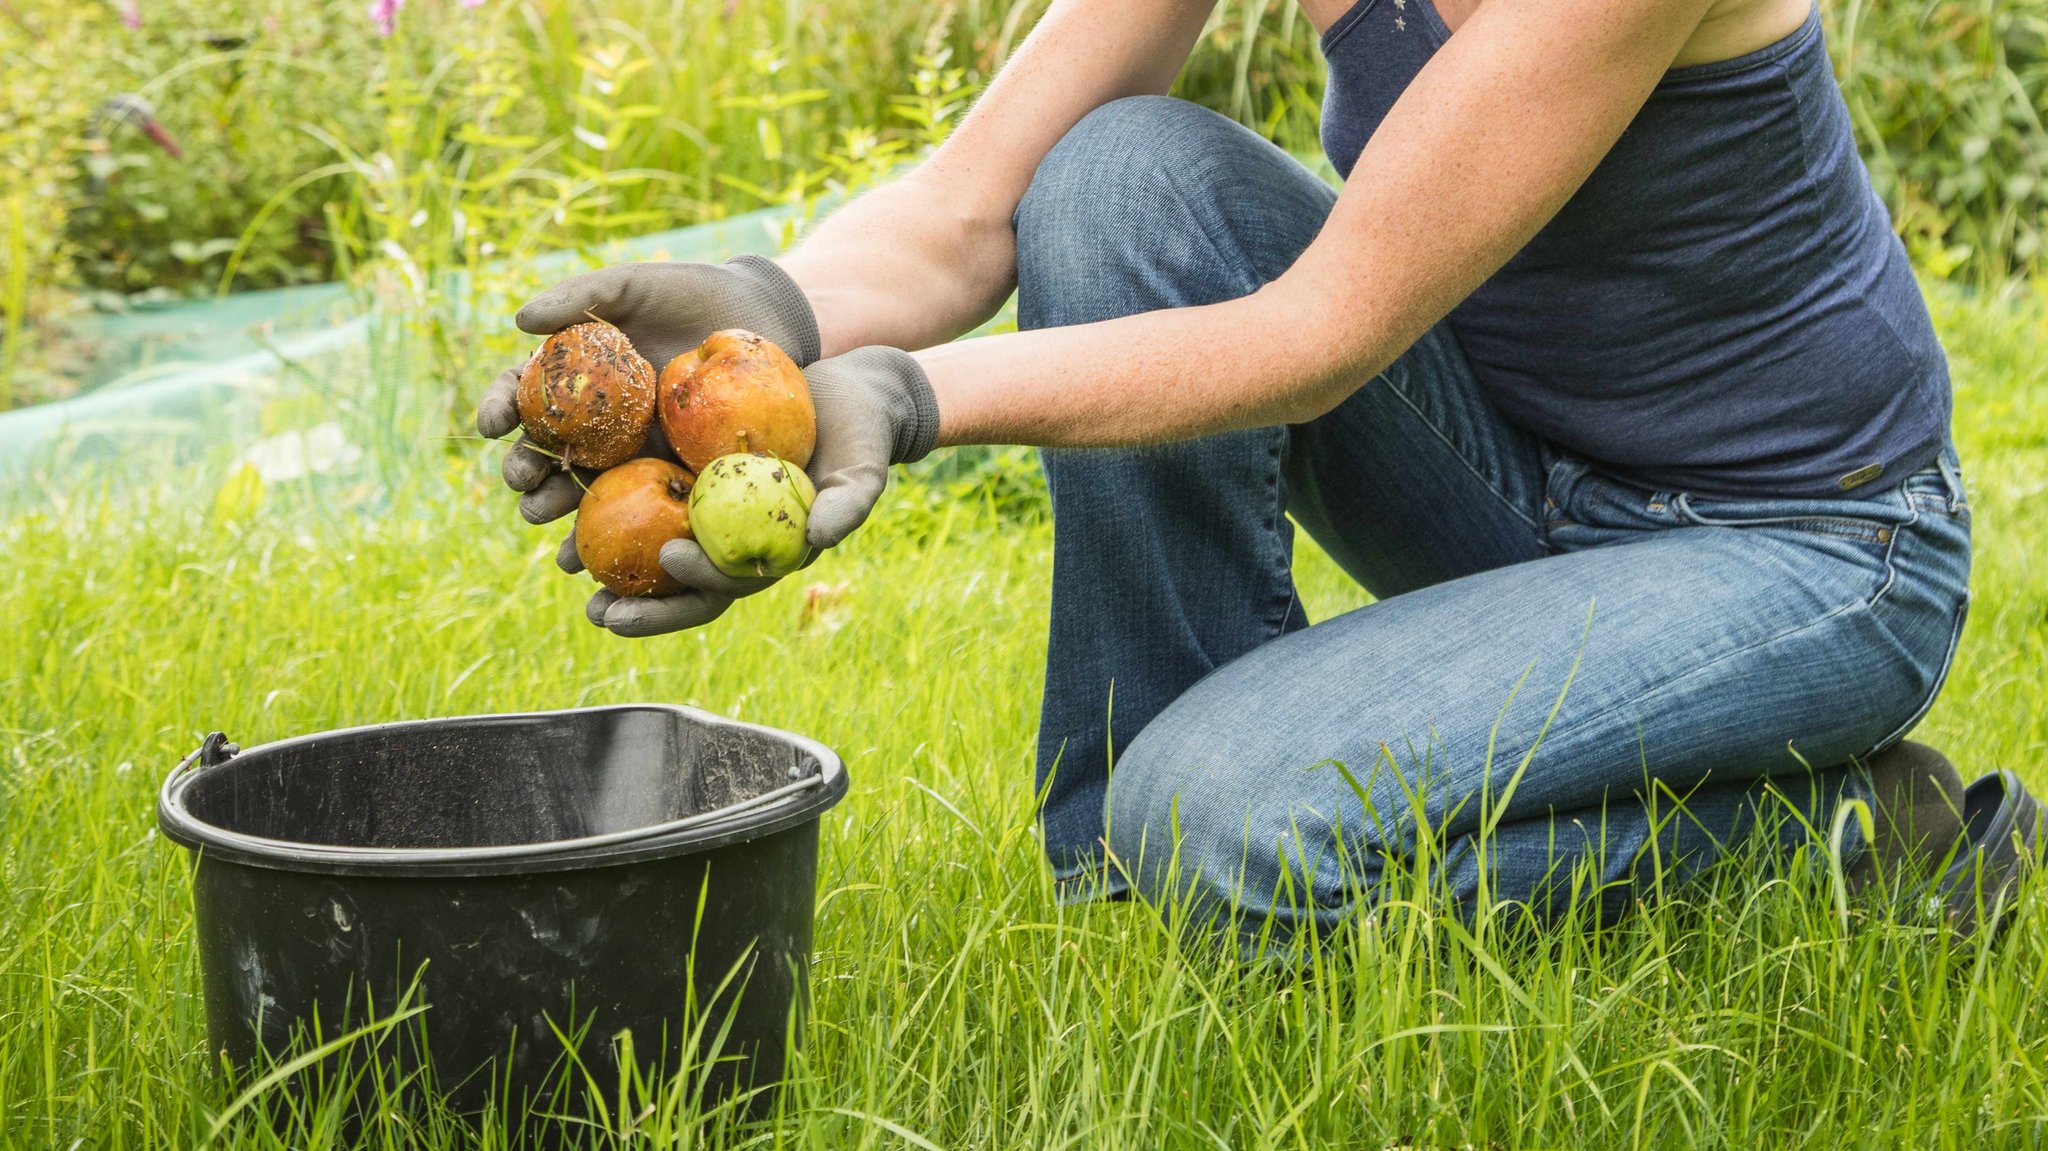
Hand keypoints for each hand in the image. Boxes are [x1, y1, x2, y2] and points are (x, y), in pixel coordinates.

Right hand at [474, 255, 820, 524]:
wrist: (758, 317)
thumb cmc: (688, 293)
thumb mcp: (633, 286)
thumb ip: (579, 296)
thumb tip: (519, 320)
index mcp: (572, 374)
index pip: (521, 394)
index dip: (499, 408)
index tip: (491, 424)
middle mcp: (594, 418)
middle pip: (544, 450)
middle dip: (524, 470)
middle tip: (519, 480)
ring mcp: (630, 448)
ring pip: (581, 486)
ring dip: (554, 507)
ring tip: (540, 516)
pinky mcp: (670, 470)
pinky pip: (638, 505)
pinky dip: (613, 527)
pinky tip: (594, 545)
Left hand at [589, 345, 941, 636]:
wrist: (848, 392)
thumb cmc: (861, 434)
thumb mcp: (863, 467)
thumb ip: (848, 503)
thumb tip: (820, 538)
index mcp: (767, 552)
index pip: (729, 586)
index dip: (698, 584)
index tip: (669, 560)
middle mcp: (730, 539)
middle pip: (680, 585)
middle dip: (641, 607)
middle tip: (599, 611)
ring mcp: (706, 511)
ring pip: (650, 549)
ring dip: (611, 566)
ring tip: (566, 569)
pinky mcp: (686, 473)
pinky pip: (640, 493)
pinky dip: (607, 503)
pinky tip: (570, 497)